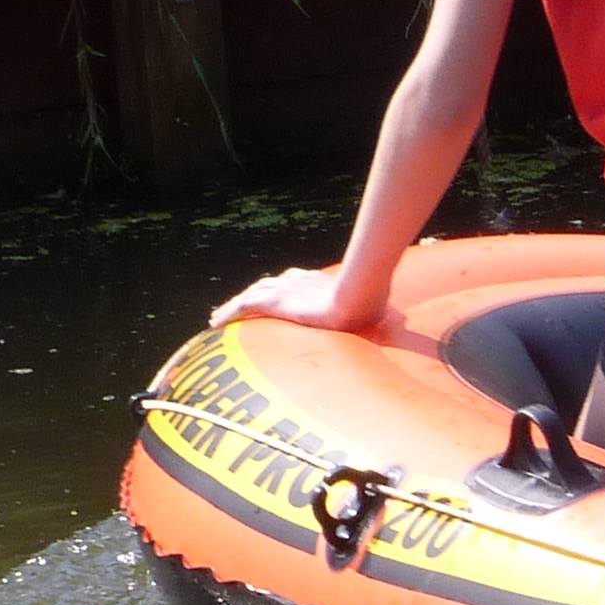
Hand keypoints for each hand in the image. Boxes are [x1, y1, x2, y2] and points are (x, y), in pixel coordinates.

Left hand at [210, 262, 381, 332]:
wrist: (361, 293)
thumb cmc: (372, 298)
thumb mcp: (370, 306)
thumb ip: (370, 310)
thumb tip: (389, 318)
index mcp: (315, 281)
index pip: (290, 284)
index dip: (277, 291)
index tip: (269, 299)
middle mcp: (295, 281)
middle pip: (265, 288)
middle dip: (251, 297)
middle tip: (235, 308)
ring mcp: (285, 289)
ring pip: (250, 297)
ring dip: (233, 307)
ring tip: (218, 318)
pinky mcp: (275, 301)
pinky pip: (243, 308)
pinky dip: (227, 314)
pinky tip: (215, 323)